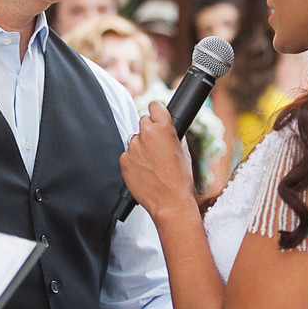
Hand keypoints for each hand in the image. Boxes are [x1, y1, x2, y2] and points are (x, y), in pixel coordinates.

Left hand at [119, 103, 195, 220]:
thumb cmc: (181, 179)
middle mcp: (146, 134)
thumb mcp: (184, 151)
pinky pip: (127, 155)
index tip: (156, 117)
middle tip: (157, 146)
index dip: (156, 112)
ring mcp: (133, 147)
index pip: (154, 106)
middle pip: (143, 121)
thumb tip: (169, 130)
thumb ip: (174, 136)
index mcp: (164, 128)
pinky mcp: (124, 160)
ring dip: (140, 147)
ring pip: (134, 139)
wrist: (170, 202)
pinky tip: (144, 172)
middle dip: (149, 131)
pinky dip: (133, 161)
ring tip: (152, 164)